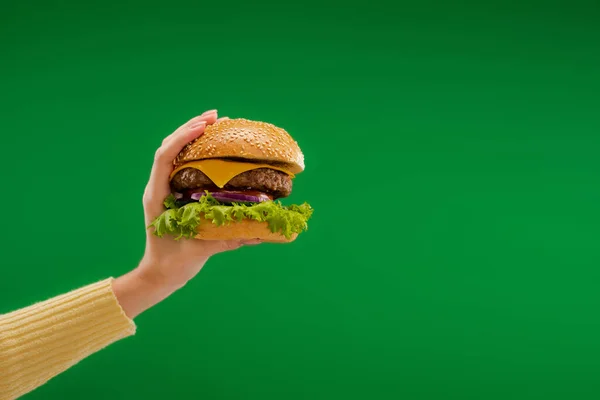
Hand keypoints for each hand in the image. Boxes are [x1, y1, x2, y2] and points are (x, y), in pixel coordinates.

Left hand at [113, 110, 260, 317]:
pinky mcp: (173, 193)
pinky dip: (195, 149)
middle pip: (169, 147)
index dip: (183, 138)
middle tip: (216, 117)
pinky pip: (181, 163)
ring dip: (192, 134)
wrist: (159, 275)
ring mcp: (164, 188)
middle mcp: (159, 187)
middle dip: (191, 127)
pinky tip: (213, 145)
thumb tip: (259, 233)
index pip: (164, 157)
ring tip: (215, 122)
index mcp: (158, 196)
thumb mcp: (201, 250)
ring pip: (174, 152)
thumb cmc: (174, 263)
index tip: (204, 127)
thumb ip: (227, 240)